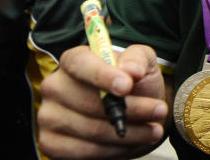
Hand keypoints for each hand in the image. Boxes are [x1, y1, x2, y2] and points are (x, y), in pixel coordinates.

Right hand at [38, 44, 167, 158]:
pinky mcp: (51, 143)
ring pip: (90, 130)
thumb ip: (138, 59)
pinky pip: (83, 152)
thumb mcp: (143, 62)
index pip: (80, 64)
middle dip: (131, 110)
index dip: (102, 75)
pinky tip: (130, 143)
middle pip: (89, 102)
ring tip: (153, 130)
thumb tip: (131, 70)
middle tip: (160, 110)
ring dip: (128, 134)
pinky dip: (113, 150)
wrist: (133, 111)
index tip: (127, 86)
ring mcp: (49, 117)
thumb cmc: (136, 82)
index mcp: (73, 60)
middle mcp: (55, 87)